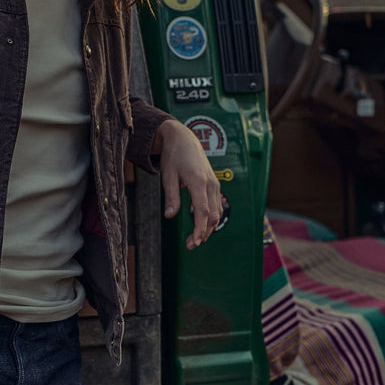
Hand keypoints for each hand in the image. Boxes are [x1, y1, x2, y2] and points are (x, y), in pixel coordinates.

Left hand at [151, 118, 223, 249]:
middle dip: (203, 233)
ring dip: (207, 228)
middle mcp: (210, 184)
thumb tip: (170, 216)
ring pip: (216, 212)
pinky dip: (210, 218)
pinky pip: (216, 205)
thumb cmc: (174, 156)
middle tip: (190, 246)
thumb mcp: (168, 176)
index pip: (202, 211)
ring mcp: (214, 184)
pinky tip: (200, 226)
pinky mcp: (214, 184)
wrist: (183, 138)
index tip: (194, 243)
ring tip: (194, 240)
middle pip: (212, 215)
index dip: (199, 229)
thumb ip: (171, 197)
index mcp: (198, 182)